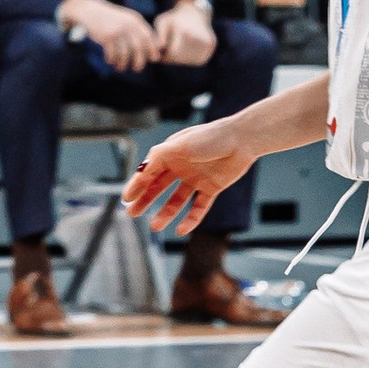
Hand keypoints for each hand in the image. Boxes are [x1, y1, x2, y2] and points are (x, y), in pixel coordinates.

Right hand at [60, 0, 155, 72]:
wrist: (90, 10)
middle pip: (139, 48)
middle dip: (139, 61)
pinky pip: (112, 54)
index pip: (149, 37)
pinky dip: (111, 60)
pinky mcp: (106, 37)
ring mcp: (117, 31)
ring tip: (120, 67)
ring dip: (123, 64)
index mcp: (135, 20)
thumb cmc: (111, 18)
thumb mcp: (127, 19)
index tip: (152, 59)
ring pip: (125, 54)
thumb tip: (155, 48)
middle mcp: (128, 25)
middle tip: (137, 68)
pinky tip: (110, 61)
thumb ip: (139, 30)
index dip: (152, 50)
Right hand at [123, 109, 259, 238]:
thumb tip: (141, 170)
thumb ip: (159, 157)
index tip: (126, 199)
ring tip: (154, 227)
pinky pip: (198, 207)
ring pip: (176, 200)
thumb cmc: (210, 137)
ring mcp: (196, 179)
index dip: (136, 185)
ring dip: (165, 213)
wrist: (242, 140)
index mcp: (170, 154)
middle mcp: (181, 167)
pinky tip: (180, 230)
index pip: (149, 172)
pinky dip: (190, 219)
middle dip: (145, 200)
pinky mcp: (212, 188)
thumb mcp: (180, 145)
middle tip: (131, 213)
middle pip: (159, 187)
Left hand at [153, 0, 217, 69]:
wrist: (194, 11)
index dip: (165, 54)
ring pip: (190, 60)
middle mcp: (199, 37)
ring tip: (177, 46)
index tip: (162, 49)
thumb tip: (156, 57)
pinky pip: (198, 59)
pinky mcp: (211, 45)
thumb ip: (158, 39)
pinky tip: (186, 47)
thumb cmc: (174, 19)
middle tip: (169, 48)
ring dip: (181, 57)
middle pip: (181, 59)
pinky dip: (190, 56)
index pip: (173, 54)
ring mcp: (207, 42)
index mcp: (185, 32)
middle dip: (173, 56)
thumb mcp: (162, 23)